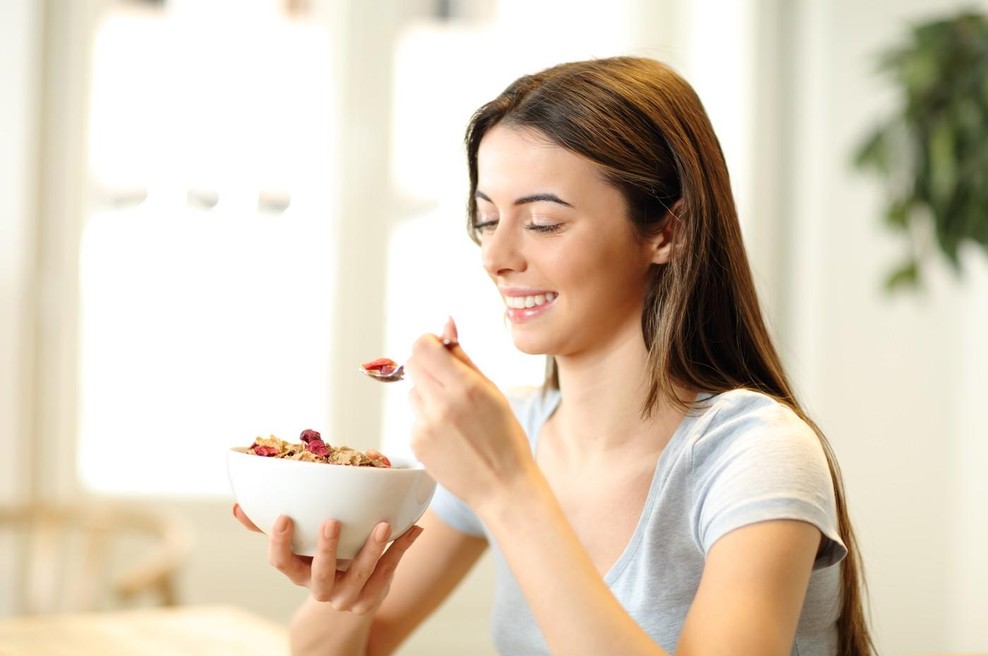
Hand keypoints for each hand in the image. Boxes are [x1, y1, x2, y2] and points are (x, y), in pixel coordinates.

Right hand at [232, 503, 422, 613]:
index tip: (283, 517)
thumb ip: (269, 527)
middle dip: (326, 548)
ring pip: (360, 575)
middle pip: (320, 573)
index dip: (279, 543)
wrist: (347, 599)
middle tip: (332, 520)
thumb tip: (237, 507)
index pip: (281, 562)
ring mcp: (347, 596)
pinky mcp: (372, 597)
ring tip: (385, 524)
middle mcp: (321, 588)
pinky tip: (413, 529)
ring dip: (373, 549)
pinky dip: (400, 550)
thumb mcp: (297, 547)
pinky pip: (388, 573)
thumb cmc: (318, 560)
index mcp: (299, 572)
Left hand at [405, 318, 539, 511]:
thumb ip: (464, 358)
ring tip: (455, 415)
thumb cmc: (505, 436)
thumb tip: (445, 324)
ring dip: (428, 394)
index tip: (441, 350)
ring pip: (413, 391)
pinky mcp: (416, 443)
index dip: (429, 343)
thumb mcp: (493, 391)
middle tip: (447, 378)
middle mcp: (440, 404)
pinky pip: (415, 417)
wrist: (503, 487)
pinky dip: (428, 419)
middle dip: (427, 364)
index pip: (422, 346)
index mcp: (464, 387)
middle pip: (412, 363)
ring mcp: (424, 426)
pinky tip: (451, 436)